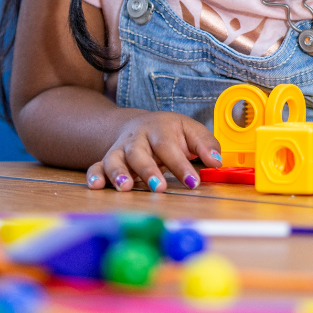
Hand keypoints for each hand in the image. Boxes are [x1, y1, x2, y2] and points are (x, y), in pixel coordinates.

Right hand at [87, 112, 220, 192]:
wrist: (140, 124)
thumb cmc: (170, 131)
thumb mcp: (191, 130)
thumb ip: (206, 145)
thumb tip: (217, 162)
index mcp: (159, 128)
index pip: (169, 146)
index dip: (180, 165)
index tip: (193, 182)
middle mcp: (136, 138)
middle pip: (138, 152)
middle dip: (148, 170)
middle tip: (159, 187)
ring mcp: (119, 149)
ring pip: (114, 159)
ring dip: (118, 173)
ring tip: (126, 187)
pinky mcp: (107, 160)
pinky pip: (96, 166)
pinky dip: (95, 176)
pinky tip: (96, 186)